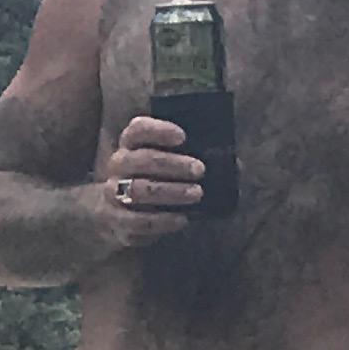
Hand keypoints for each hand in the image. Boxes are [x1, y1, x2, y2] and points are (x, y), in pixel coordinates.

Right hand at [103, 115, 204, 241]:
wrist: (115, 212)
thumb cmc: (153, 181)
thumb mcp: (169, 165)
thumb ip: (196, 159)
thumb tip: (235, 166)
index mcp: (131, 144)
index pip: (139, 129)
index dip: (159, 130)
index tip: (183, 136)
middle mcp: (119, 164)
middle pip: (142, 159)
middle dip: (173, 164)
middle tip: (200, 170)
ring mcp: (113, 192)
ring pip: (139, 189)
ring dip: (171, 192)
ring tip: (197, 194)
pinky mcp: (116, 219)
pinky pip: (139, 220)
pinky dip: (163, 220)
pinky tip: (182, 219)